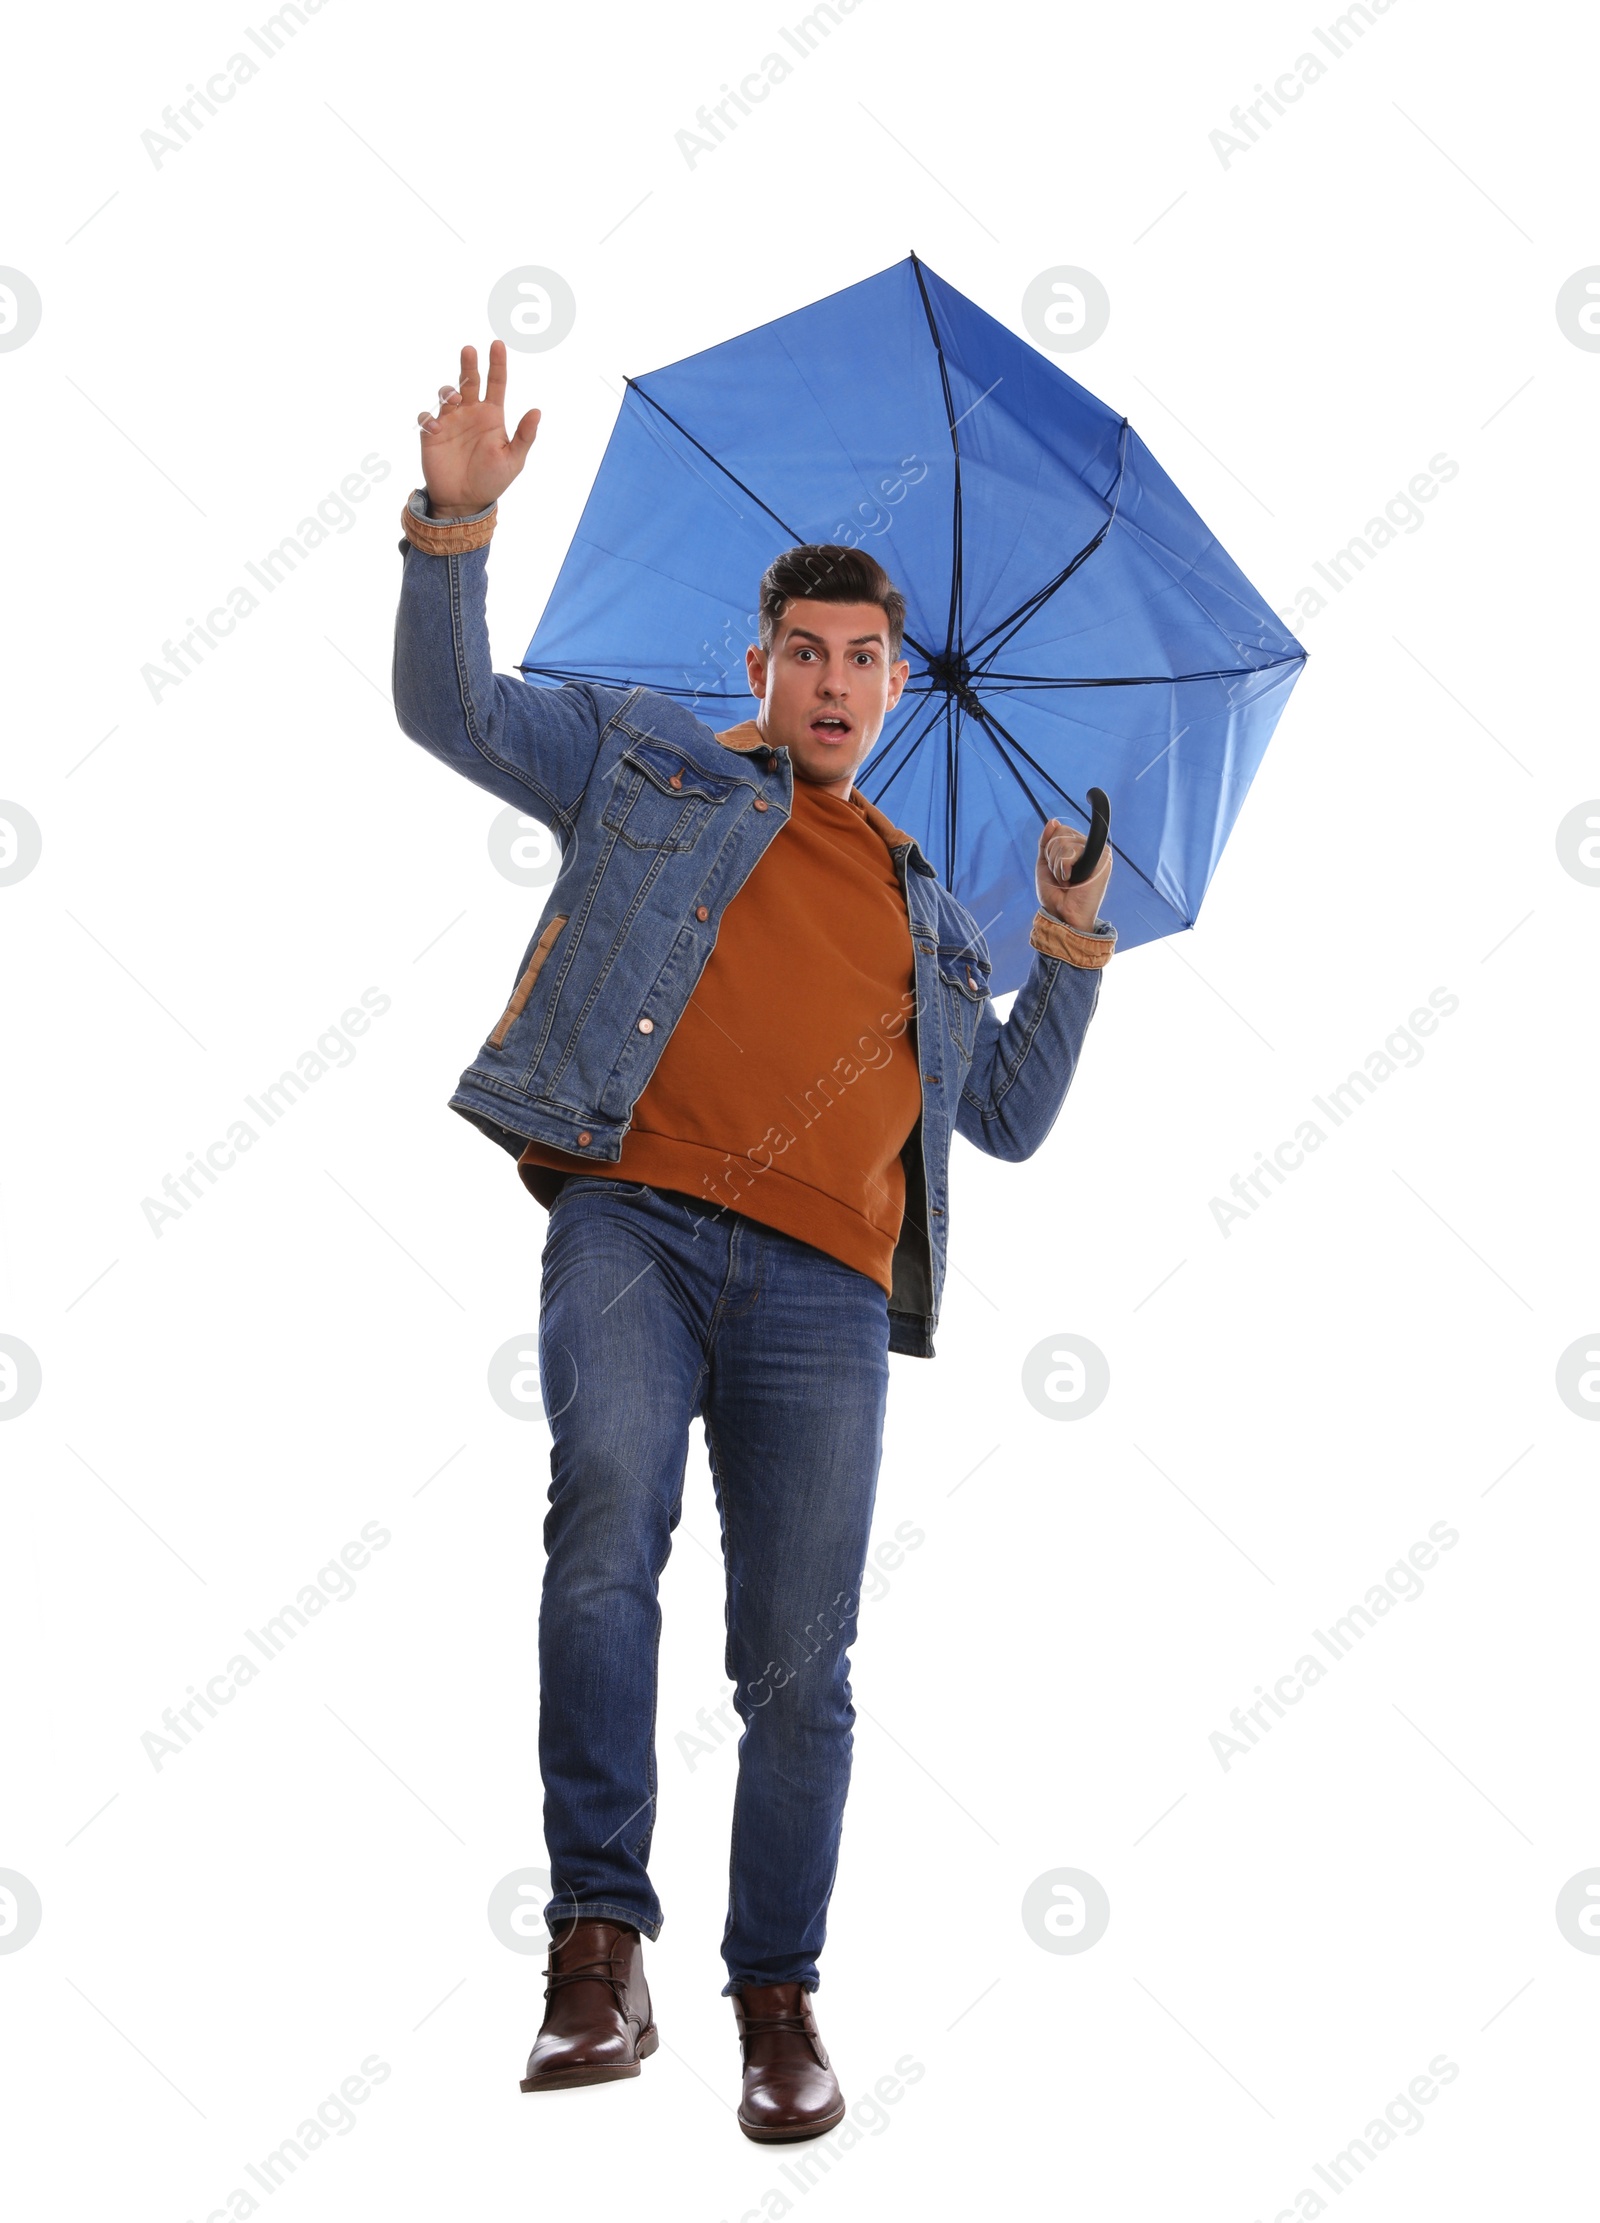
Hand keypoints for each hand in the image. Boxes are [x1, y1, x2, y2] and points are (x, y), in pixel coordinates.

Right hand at [416, 340, 540, 517]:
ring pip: (446, 394)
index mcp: (492, 415)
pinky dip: (429, 418)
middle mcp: (470, 413)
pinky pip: (427, 417)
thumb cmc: (492, 480)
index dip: (497, 363)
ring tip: (454, 400)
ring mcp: (450, 421)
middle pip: (470, 380)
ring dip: (449, 391)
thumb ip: (524, 436)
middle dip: (469, 364)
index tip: (497, 344)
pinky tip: (436, 428)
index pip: (496, 383)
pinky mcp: (432, 433)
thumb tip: (537, 411)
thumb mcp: (513, 460)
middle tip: (469, 350)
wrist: (465, 501)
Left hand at [1036, 814, 1111, 931]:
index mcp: (1079, 848)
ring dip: (1058, 866)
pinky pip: (1072, 851)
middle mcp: (1090, 848)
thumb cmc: (1056, 895)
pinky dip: (1064, 867)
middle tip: (1062, 877)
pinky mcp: (1102, 860)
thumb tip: (1053, 821)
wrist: (1063, 915)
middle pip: (1061, 833)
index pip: (1060, 830)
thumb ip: (1047, 842)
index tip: (1057, 868)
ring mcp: (1098, 852)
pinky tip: (1072, 880)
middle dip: (1053, 858)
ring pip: (1064, 842)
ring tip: (1067, 880)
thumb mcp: (1045, 864)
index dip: (1050, 849)